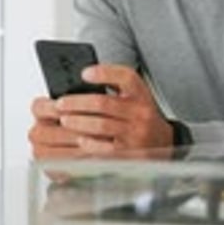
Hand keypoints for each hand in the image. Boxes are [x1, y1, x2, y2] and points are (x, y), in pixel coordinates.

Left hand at [29, 64, 173, 158]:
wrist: (163, 142)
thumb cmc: (140, 117)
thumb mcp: (134, 97)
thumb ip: (114, 88)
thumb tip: (81, 83)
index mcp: (140, 94)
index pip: (126, 77)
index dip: (104, 72)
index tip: (84, 73)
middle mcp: (140, 112)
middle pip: (104, 102)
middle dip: (77, 102)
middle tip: (60, 103)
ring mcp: (135, 133)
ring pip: (101, 125)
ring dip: (78, 122)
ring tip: (64, 120)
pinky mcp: (129, 152)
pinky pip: (105, 147)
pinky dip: (90, 143)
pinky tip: (80, 140)